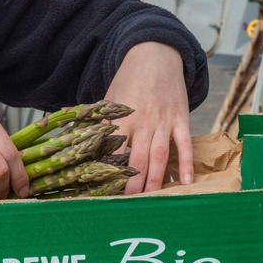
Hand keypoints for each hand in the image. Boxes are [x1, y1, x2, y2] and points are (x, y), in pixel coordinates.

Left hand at [104, 42, 193, 193]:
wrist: (155, 54)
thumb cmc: (128, 80)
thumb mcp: (109, 98)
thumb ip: (99, 122)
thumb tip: (76, 142)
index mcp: (121, 118)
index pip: (113, 152)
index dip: (109, 173)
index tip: (104, 193)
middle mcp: (142, 122)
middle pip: (137, 159)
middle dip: (132, 185)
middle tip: (127, 208)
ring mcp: (163, 121)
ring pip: (159, 156)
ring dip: (155, 180)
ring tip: (152, 202)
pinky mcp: (181, 118)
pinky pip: (184, 144)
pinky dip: (187, 163)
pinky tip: (185, 182)